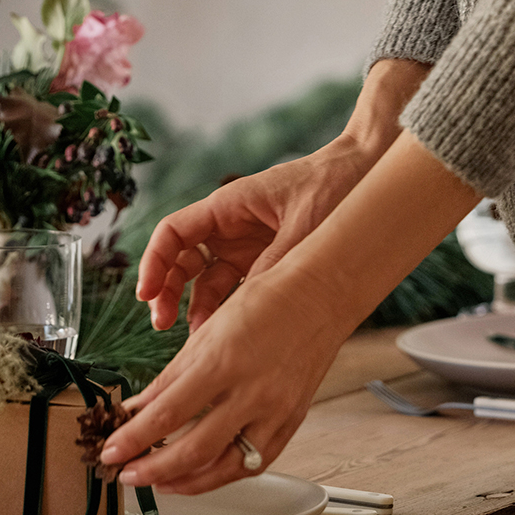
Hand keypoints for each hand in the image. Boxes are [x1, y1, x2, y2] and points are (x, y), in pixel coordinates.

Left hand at [100, 258, 349, 493]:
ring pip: (225, 468)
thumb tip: (137, 408)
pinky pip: (254, 463)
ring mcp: (275, 412)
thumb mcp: (207, 332)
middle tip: (127, 474)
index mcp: (223, 362)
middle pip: (193, 450)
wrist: (320, 297)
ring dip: (186, 483)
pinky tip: (202, 474)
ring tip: (160, 483)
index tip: (111, 451)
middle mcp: (251, 392)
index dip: (133, 439)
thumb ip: (170, 377)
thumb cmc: (266, 303)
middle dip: (152, 470)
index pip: (167, 414)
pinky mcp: (291, 424)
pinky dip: (223, 474)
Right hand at [133, 57, 432, 331]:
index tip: (146, 295)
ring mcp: (247, 245)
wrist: (368, 172)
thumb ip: (273, 266)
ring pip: (207, 280)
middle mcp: (231, 226)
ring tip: (199, 342)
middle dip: (168, 292)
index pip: (174, 232)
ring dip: (198, 308)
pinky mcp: (266, 262)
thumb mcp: (303, 228)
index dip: (154, 263)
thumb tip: (245, 311)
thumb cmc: (333, 186)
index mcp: (229, 205)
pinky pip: (237, 289)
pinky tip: (228, 334)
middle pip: (183, 260)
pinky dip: (229, 311)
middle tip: (163, 325)